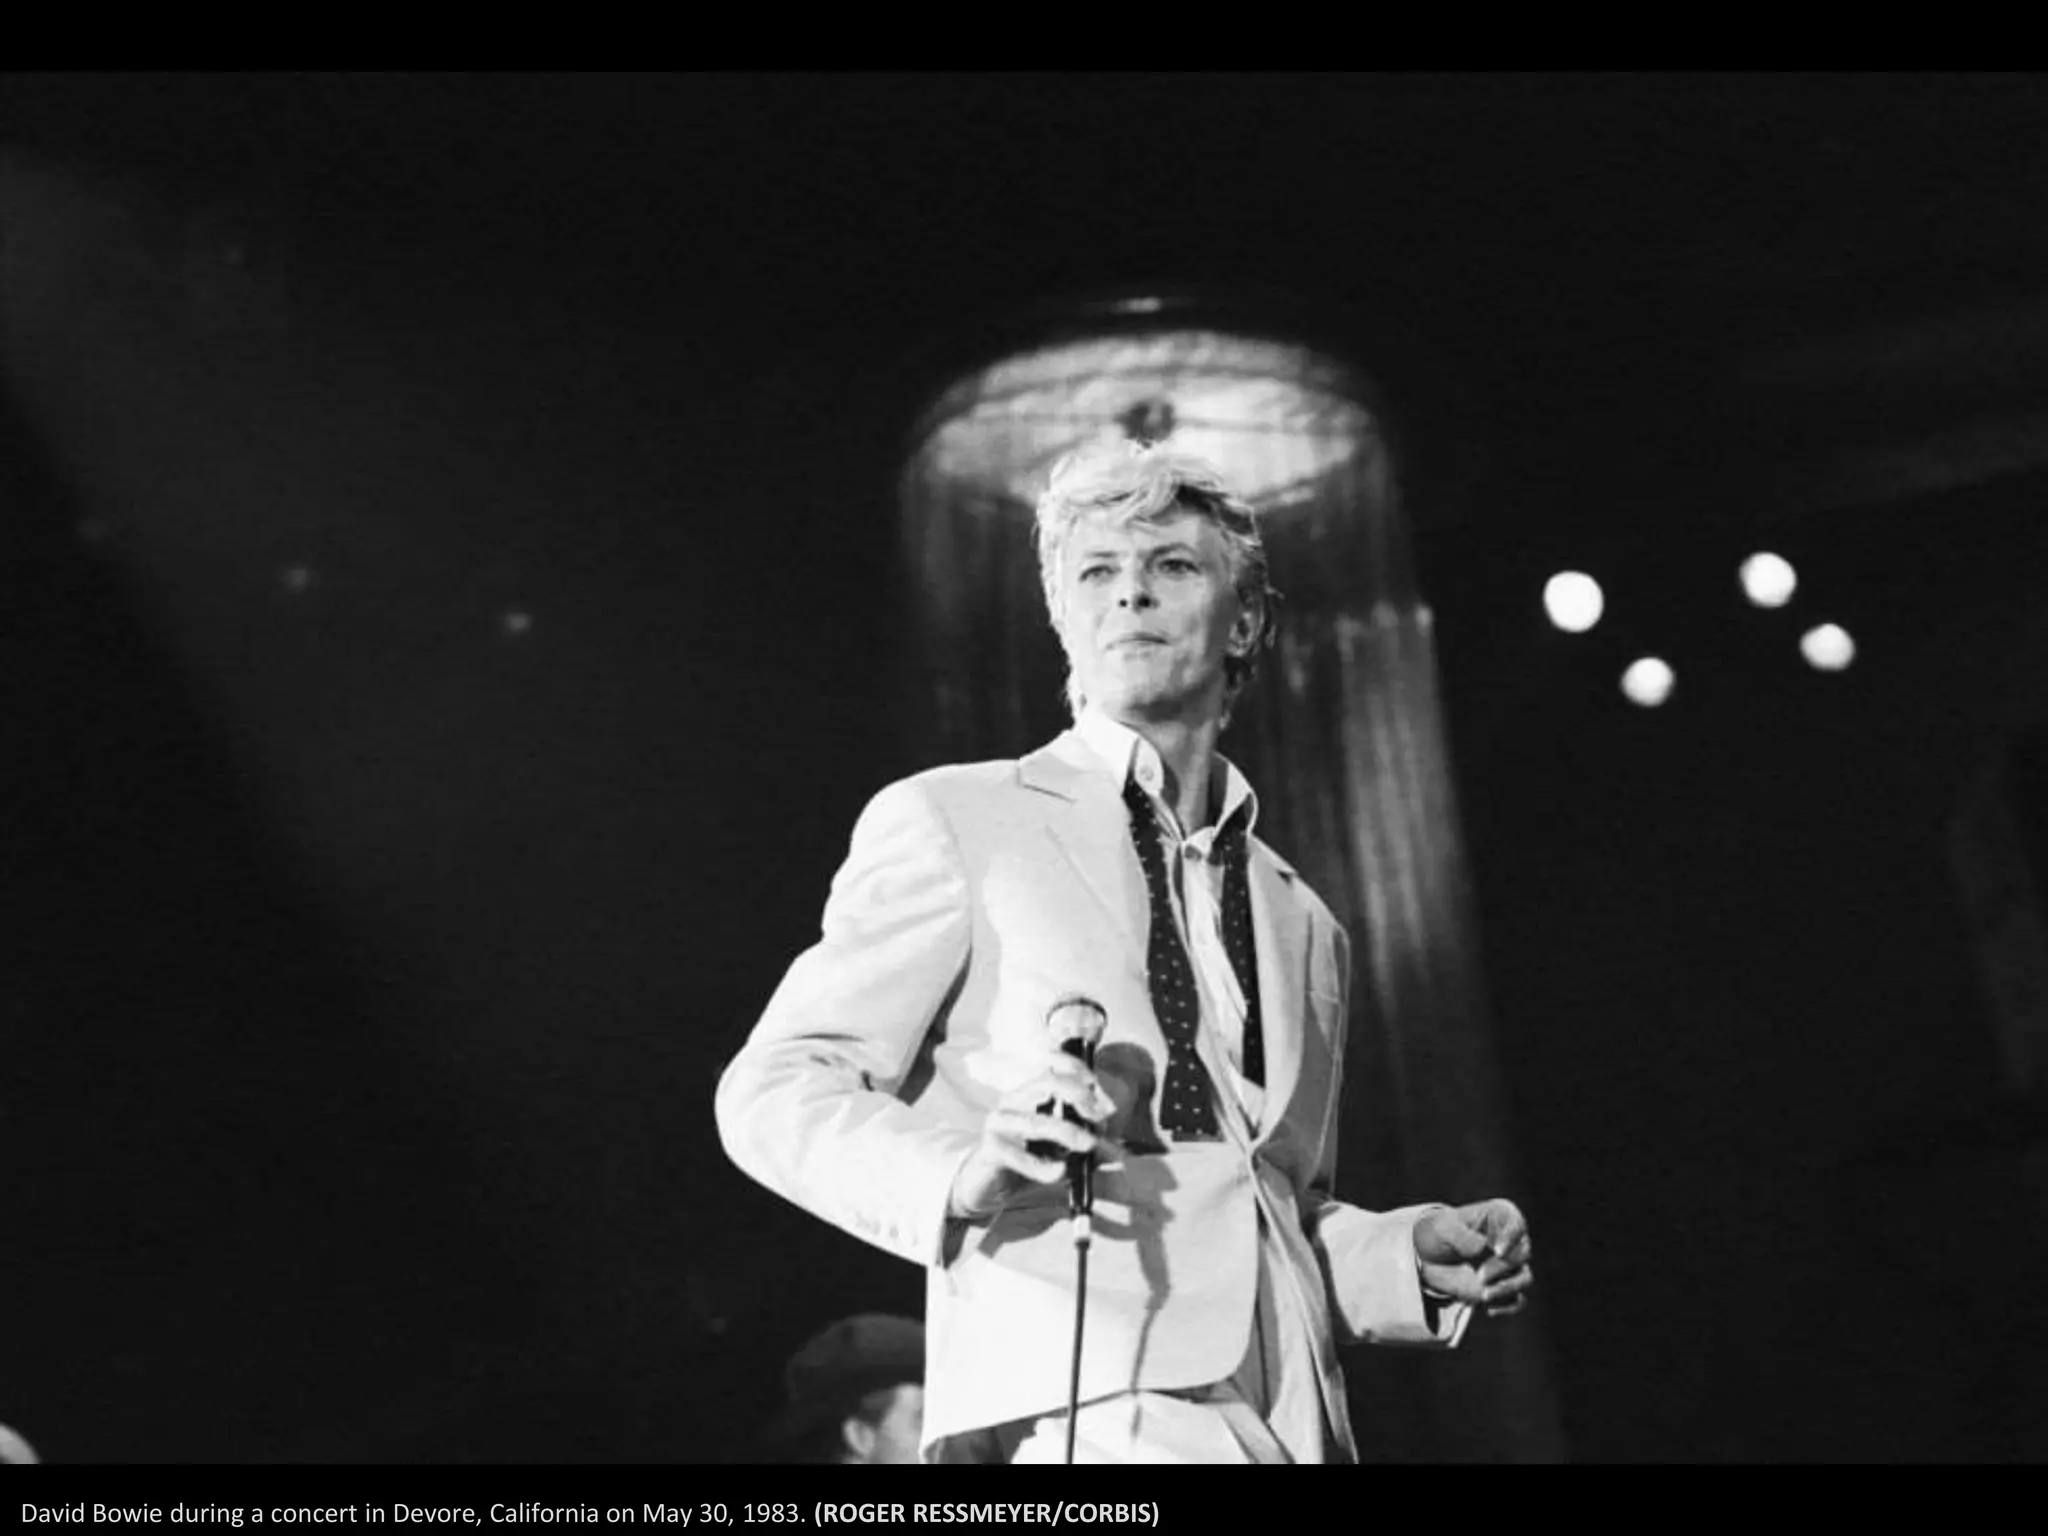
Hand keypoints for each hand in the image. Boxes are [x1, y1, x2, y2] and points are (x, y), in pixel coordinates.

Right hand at [947, 1055, 1115, 1222]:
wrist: (989, 1186)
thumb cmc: (1028, 1160)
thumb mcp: (1062, 1148)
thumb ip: (1087, 1142)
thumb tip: (1116, 1148)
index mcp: (1031, 1092)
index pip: (1054, 1064)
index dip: (1079, 1071)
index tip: (1100, 1094)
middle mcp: (1013, 1100)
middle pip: (1047, 1082)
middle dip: (1078, 1096)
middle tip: (1098, 1117)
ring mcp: (998, 1123)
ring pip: (1036, 1122)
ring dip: (1068, 1133)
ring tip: (1088, 1145)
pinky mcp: (990, 1149)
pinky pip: (1020, 1156)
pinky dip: (1044, 1167)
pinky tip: (1058, 1172)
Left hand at [1414, 1198, 1532, 1318]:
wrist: (1427, 1257)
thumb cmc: (1438, 1233)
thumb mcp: (1442, 1228)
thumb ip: (1461, 1235)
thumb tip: (1481, 1247)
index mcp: (1499, 1216)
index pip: (1516, 1224)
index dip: (1510, 1238)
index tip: (1498, 1251)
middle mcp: (1511, 1239)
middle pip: (1522, 1254)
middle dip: (1502, 1267)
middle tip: (1479, 1276)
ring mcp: (1509, 1265)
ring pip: (1524, 1278)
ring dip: (1506, 1288)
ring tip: (1483, 1295)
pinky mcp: (1504, 1286)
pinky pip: (1518, 1300)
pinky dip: (1507, 1306)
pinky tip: (1488, 1309)